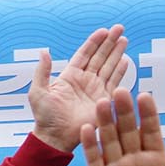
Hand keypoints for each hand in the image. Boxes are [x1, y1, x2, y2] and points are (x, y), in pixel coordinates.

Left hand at [27, 25, 128, 150]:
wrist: (56, 137)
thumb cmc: (44, 116)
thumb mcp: (38, 92)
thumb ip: (42, 71)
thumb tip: (44, 51)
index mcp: (70, 76)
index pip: (84, 55)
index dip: (94, 42)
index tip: (103, 31)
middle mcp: (84, 80)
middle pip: (100, 57)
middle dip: (109, 42)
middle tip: (119, 28)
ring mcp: (95, 90)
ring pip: (109, 66)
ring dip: (117, 53)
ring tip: (124, 39)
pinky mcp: (104, 100)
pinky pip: (114, 82)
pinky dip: (120, 72)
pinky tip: (126, 61)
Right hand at [83, 89, 164, 165]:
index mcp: (156, 159)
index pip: (151, 132)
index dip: (148, 114)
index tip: (145, 95)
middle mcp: (134, 160)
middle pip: (128, 131)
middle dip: (124, 111)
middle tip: (120, 91)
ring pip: (110, 140)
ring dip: (105, 121)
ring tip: (101, 103)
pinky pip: (94, 159)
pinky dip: (90, 144)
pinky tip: (88, 128)